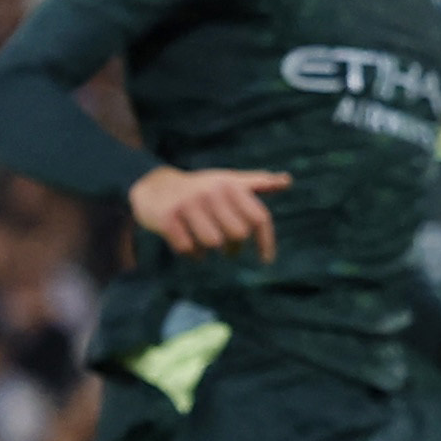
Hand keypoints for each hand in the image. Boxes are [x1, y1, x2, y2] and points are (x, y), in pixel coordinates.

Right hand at [129, 164, 292, 259]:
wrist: (153, 186)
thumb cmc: (198, 189)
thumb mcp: (227, 181)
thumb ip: (256, 183)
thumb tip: (287, 181)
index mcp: (229, 184)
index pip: (258, 217)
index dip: (265, 241)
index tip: (266, 259)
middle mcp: (210, 192)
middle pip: (237, 235)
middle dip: (233, 247)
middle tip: (227, 247)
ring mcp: (188, 204)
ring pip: (213, 243)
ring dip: (209, 249)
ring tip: (203, 241)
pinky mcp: (167, 219)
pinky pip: (189, 249)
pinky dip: (191, 253)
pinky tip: (186, 242)